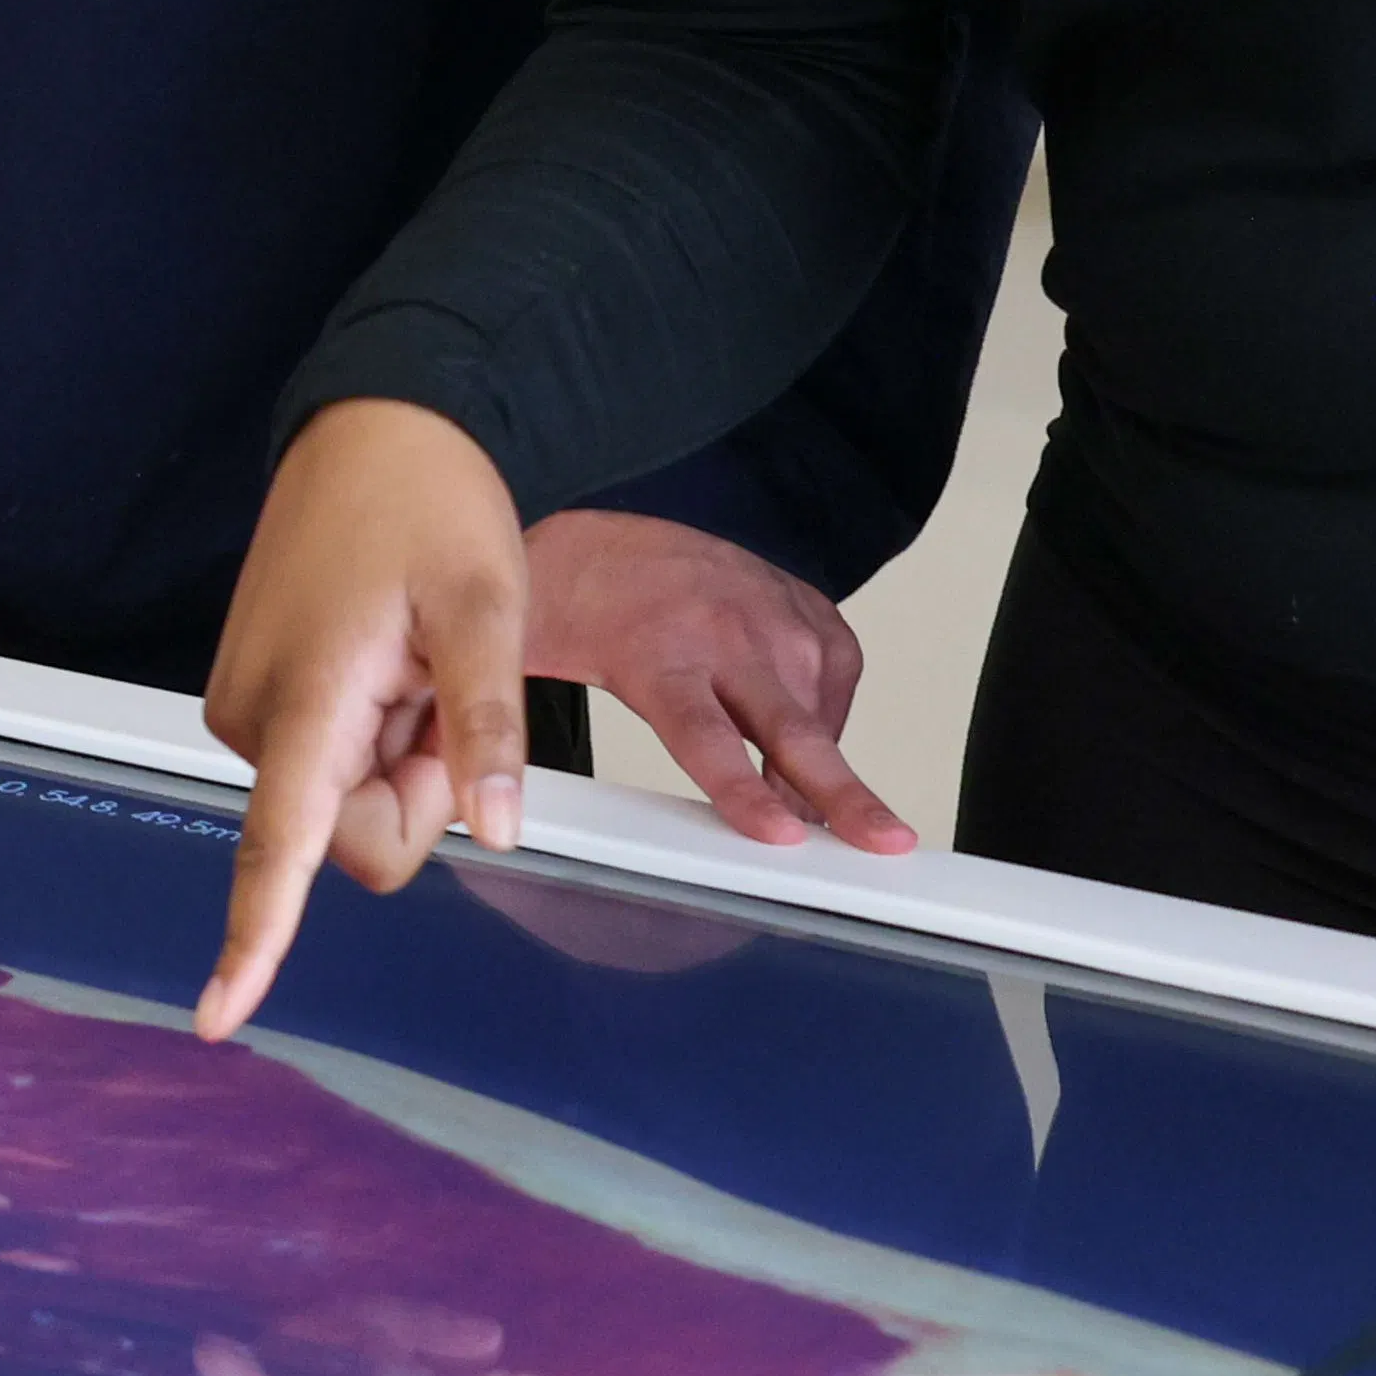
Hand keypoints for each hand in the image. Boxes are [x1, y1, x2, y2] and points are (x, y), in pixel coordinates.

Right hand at [195, 402, 532, 1038]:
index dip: (254, 938)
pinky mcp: (259, 702)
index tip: (219, 1015)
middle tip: (444, 691)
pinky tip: (387, 663)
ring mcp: (250, 710)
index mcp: (306, 698)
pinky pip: (332, 766)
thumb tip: (494, 833)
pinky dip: (376, 733)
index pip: (278, 846)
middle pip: (350, 836)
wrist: (377, 426)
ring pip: (344, 803)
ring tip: (414, 663)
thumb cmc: (429, 500)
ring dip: (399, 755)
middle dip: (416, 789)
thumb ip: (490, 724)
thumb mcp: (489, 605)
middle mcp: (255, 718)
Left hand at [527, 511, 915, 854]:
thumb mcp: (532, 680)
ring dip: (828, 755)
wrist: (581, 532)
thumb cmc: (557, 608)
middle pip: (794, 729)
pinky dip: (831, 703)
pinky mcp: (792, 594)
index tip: (783, 833)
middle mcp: (723, 628)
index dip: (748, 790)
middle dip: (844, 791)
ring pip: (824, 702)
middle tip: (885, 843)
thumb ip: (527, 751)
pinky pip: (837, 660)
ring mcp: (765, 606)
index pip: (709, 738)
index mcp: (655, 652)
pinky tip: (811, 730)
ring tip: (830, 810)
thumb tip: (490, 822)